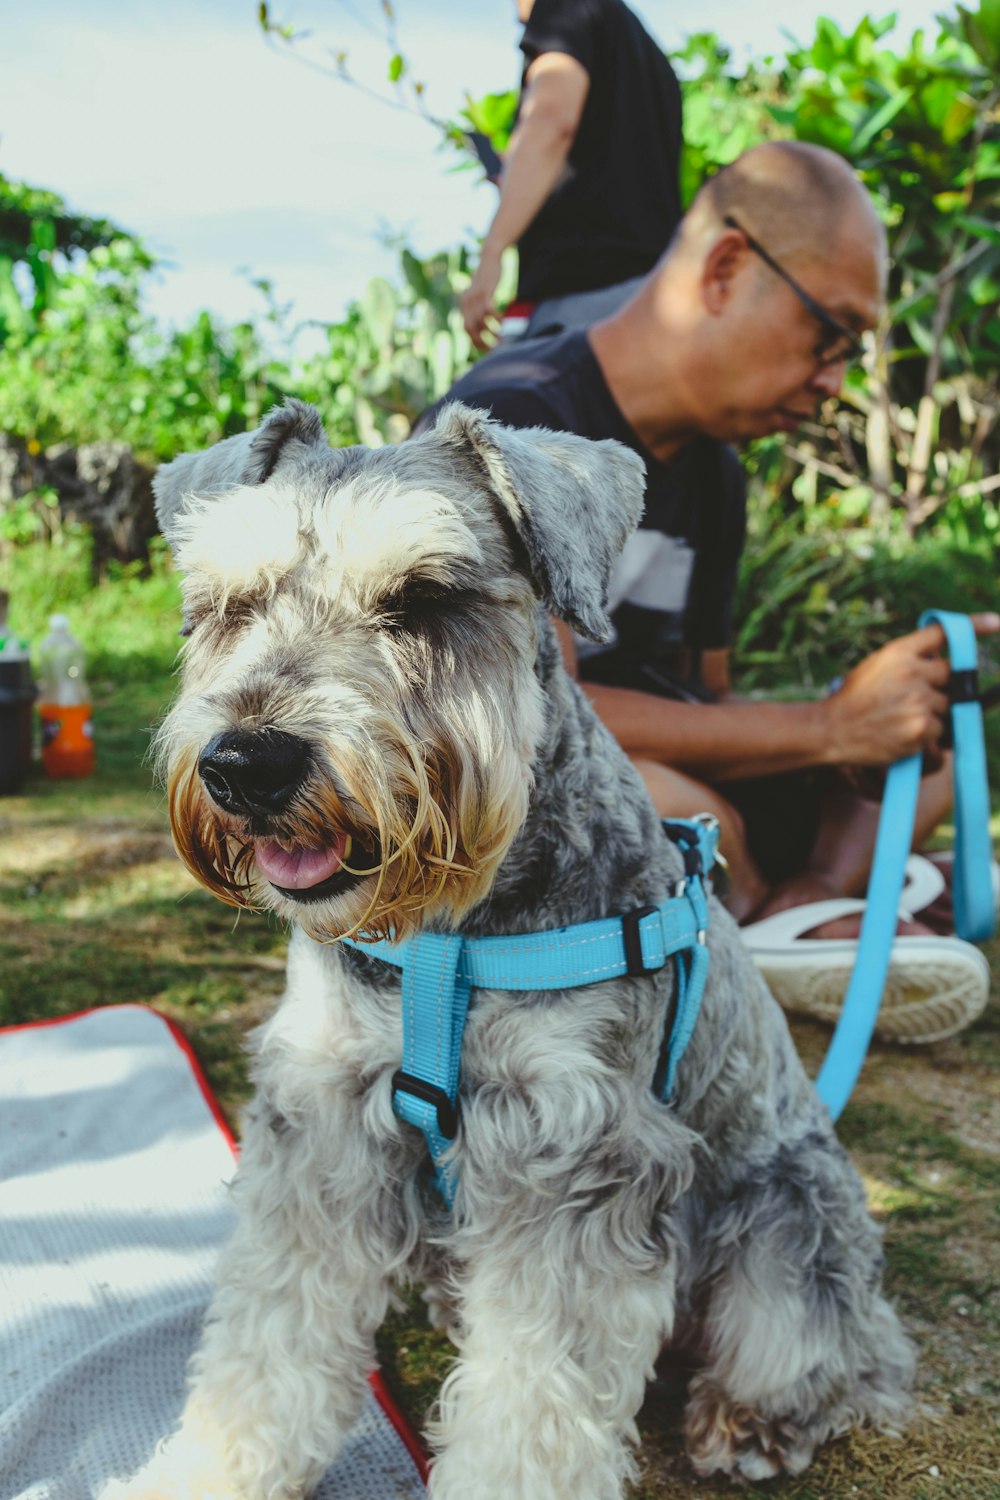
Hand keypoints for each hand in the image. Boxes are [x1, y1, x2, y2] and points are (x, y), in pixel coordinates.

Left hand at [460, 247, 503, 349]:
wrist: (489, 258)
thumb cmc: (486, 277)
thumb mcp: (479, 294)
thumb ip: (477, 307)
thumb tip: (481, 323)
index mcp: (463, 305)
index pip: (465, 330)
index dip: (474, 341)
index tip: (485, 349)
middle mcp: (465, 302)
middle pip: (471, 329)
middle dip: (481, 341)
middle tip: (493, 348)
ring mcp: (474, 297)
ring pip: (481, 322)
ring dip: (492, 333)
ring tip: (501, 338)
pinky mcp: (485, 292)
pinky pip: (490, 311)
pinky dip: (496, 320)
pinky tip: (503, 323)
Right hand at [824, 612, 999, 771]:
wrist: (831, 730)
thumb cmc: (853, 698)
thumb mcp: (877, 666)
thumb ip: (909, 658)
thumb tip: (944, 658)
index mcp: (899, 652)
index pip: (942, 633)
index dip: (973, 626)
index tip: (997, 622)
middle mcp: (912, 672)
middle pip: (951, 676)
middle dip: (939, 688)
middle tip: (909, 699)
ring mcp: (919, 701)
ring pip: (947, 708)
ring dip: (932, 717)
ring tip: (899, 720)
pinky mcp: (922, 729)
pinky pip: (940, 734)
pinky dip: (926, 740)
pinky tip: (900, 736)